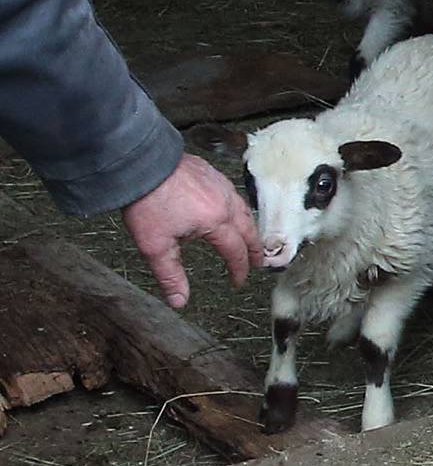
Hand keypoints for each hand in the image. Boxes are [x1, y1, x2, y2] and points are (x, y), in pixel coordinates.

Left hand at [123, 153, 263, 309]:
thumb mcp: (156, 246)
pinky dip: (237, 208)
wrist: (141, 164)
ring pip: (244, 209)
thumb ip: (170, 276)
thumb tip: (179, 301)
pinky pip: (232, 193)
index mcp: (215, 222)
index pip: (236, 251)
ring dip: (249, 227)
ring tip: (249, 237)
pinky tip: (229, 209)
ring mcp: (219, 185)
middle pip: (249, 230)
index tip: (237, 280)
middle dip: (254, 249)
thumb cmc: (147, 201)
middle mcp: (224, 203)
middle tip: (257, 261)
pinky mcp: (211, 172)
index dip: (239, 269)